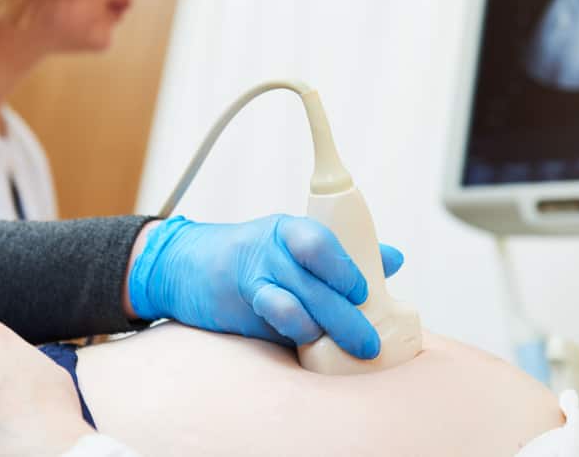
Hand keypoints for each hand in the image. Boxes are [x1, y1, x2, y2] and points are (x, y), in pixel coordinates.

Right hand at [127, 215, 405, 358]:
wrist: (186, 265)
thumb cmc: (253, 259)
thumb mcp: (294, 247)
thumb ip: (343, 256)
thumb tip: (393, 259)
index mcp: (291, 229)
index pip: (321, 240)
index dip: (345, 268)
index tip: (366, 292)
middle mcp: (271, 248)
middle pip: (315, 279)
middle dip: (347, 313)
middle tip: (370, 342)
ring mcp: (252, 276)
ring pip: (294, 302)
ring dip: (324, 326)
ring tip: (349, 349)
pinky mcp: (238, 304)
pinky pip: (270, 316)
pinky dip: (293, 329)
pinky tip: (307, 341)